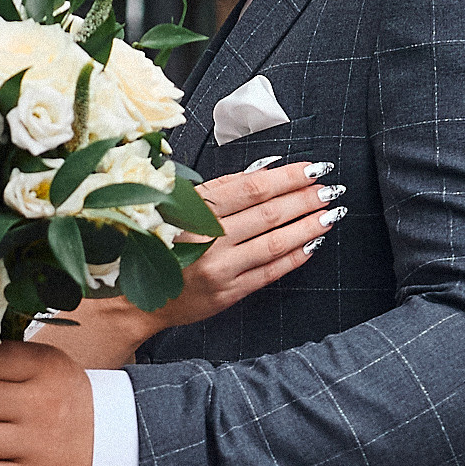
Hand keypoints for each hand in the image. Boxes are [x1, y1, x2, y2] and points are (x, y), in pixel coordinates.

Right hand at [57, 159, 342, 365]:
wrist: (134, 297)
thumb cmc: (157, 243)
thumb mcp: (179, 205)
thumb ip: (220, 190)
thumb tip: (266, 172)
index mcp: (193, 210)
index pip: (252, 188)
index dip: (287, 177)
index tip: (312, 168)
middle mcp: (206, 239)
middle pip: (269, 213)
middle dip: (305, 198)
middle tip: (331, 188)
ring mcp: (219, 269)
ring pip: (274, 243)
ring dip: (308, 226)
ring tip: (330, 213)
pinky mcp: (227, 294)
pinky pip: (270, 272)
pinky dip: (294, 257)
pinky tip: (312, 244)